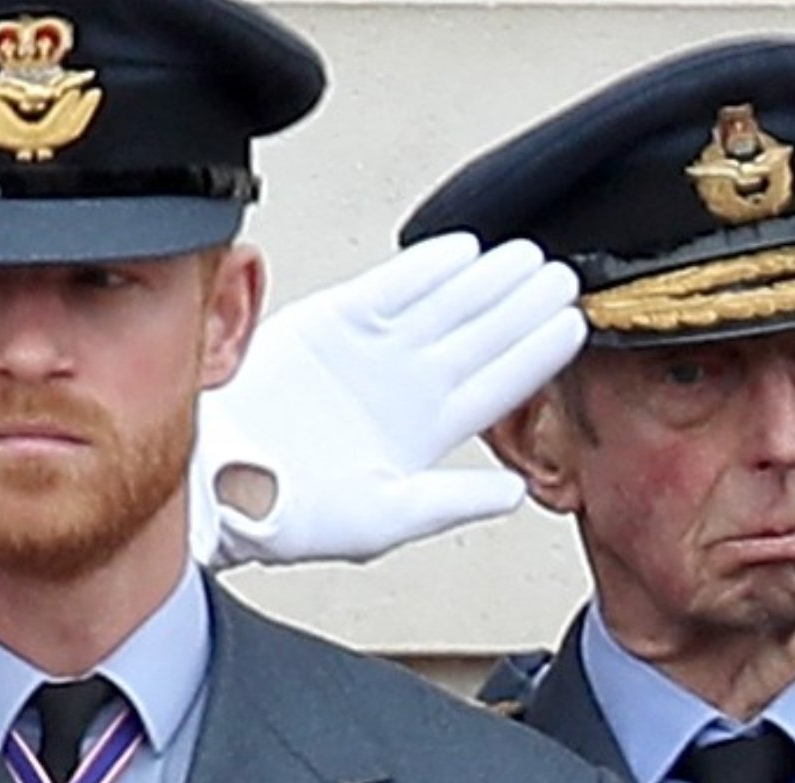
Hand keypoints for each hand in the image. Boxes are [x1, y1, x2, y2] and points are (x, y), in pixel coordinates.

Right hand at [190, 234, 585, 565]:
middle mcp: (403, 385)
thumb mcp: (383, 519)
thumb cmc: (288, 512)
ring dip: (484, 281)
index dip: (536, 354)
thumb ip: (450, 502)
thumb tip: (514, 494)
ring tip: (523, 258)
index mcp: (424, 431)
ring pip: (442, 306)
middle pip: (479, 335)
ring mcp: (370, 351)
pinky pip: (387, 289)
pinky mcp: (330, 323)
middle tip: (560, 275)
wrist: (221, 482)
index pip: (497, 384)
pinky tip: (460, 252)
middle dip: (521, 305)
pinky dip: (422, 269)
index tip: (573, 324)